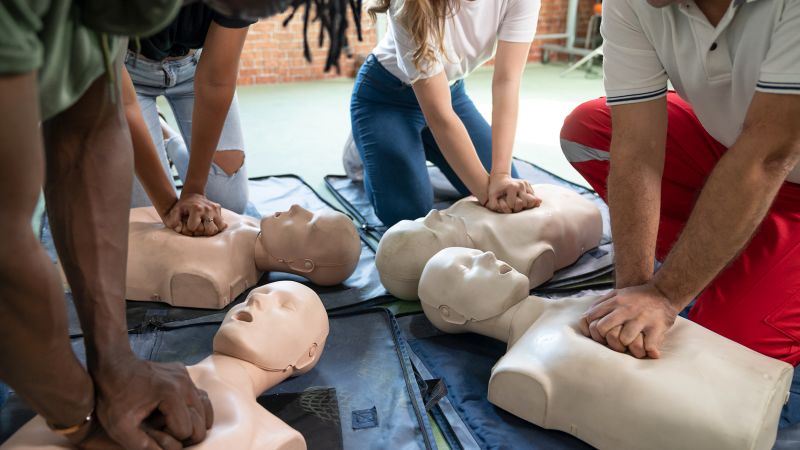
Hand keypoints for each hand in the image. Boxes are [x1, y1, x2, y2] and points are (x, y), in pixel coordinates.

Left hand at [92, 356, 213, 449]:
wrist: (113, 365)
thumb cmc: (113, 397)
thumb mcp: (120, 428)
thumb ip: (143, 446)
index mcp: (172, 395)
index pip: (185, 431)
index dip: (168, 438)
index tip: (151, 432)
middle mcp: (185, 384)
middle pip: (200, 423)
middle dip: (184, 434)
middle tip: (162, 431)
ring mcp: (186, 376)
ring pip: (205, 410)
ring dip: (191, 422)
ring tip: (170, 424)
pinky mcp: (184, 373)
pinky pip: (200, 396)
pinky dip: (194, 410)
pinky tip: (179, 414)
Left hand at [163, 193, 226, 236]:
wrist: (192, 194)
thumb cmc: (183, 205)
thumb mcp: (175, 211)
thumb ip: (173, 220)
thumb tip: (178, 229)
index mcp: (197, 209)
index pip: (195, 228)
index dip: (190, 228)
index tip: (188, 224)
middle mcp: (208, 209)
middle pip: (210, 230)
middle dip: (203, 231)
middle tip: (199, 227)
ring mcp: (215, 208)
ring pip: (219, 228)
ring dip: (212, 229)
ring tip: (205, 226)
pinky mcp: (218, 208)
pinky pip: (222, 223)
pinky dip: (217, 226)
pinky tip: (211, 223)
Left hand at [485, 172, 540, 213]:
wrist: (500, 177)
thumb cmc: (495, 189)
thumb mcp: (491, 197)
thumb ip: (494, 205)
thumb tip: (506, 210)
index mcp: (512, 187)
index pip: (515, 204)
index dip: (510, 207)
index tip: (507, 205)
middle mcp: (520, 185)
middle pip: (525, 203)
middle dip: (519, 207)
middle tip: (513, 206)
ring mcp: (525, 183)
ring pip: (531, 200)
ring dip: (524, 204)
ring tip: (517, 203)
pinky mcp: (528, 183)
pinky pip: (532, 196)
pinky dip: (528, 200)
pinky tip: (521, 200)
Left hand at [579, 283, 678, 358]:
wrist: (664, 293)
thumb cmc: (637, 297)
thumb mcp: (617, 294)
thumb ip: (601, 304)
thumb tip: (585, 319)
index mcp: (615, 301)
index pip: (591, 317)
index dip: (592, 329)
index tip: (600, 335)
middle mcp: (626, 309)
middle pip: (603, 329)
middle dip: (605, 339)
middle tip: (613, 344)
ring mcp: (641, 318)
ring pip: (624, 339)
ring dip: (627, 347)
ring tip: (630, 347)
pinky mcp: (656, 326)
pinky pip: (648, 346)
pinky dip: (648, 351)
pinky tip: (648, 351)